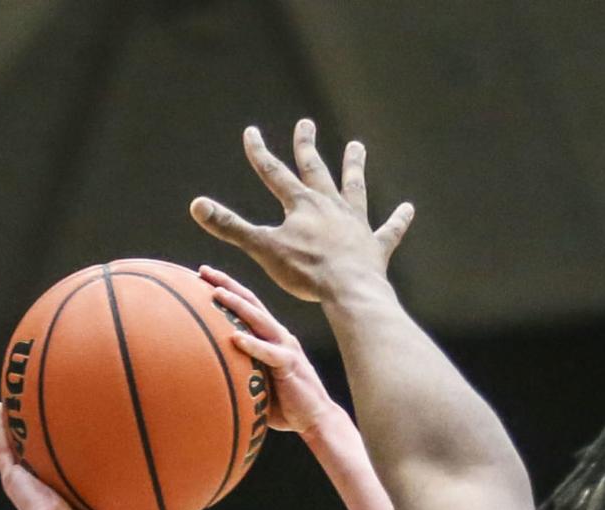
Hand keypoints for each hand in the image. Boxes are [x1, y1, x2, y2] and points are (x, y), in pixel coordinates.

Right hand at [0, 404, 153, 509]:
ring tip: (17, 398)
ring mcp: (25, 477)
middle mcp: (43, 482)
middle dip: (45, 431)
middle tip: (52, 406)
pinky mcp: (12, 475)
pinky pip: (2, 446)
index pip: (68, 467)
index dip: (74, 450)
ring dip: (16, 423)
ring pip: (17, 444)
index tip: (83, 429)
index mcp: (65, 493)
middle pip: (42, 450)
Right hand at [190, 119, 414, 303]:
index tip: (251, 132)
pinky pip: (389, 230)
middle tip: (305, 124)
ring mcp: (355, 224)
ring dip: (354, 167)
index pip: (274, 173)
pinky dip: (398, 220)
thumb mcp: (263, 248)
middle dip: (306, 147)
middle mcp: (329, 206)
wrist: (349, 289)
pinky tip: (409, 209)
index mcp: (301, 205)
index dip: (260, 153)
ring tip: (357, 146)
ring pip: (354, 188)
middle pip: (316, 170)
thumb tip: (196, 205)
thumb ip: (231, 226)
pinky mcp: (375, 247)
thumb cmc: (306, 272)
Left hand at [199, 264, 333, 433]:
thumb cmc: (285, 404)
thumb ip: (241, 372)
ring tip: (217, 293)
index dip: (228, 288)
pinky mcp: (290, 365)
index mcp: (272, 337)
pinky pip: (269, 352)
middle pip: (251, 302)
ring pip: (259, 320)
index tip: (203, 276)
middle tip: (203, 271)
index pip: (248, 306)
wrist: (315, 419)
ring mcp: (286, 348)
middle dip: (227, 284)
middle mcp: (279, 335)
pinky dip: (252, 344)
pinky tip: (235, 337)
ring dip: (238, 305)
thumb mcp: (259, 383)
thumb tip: (211, 376)